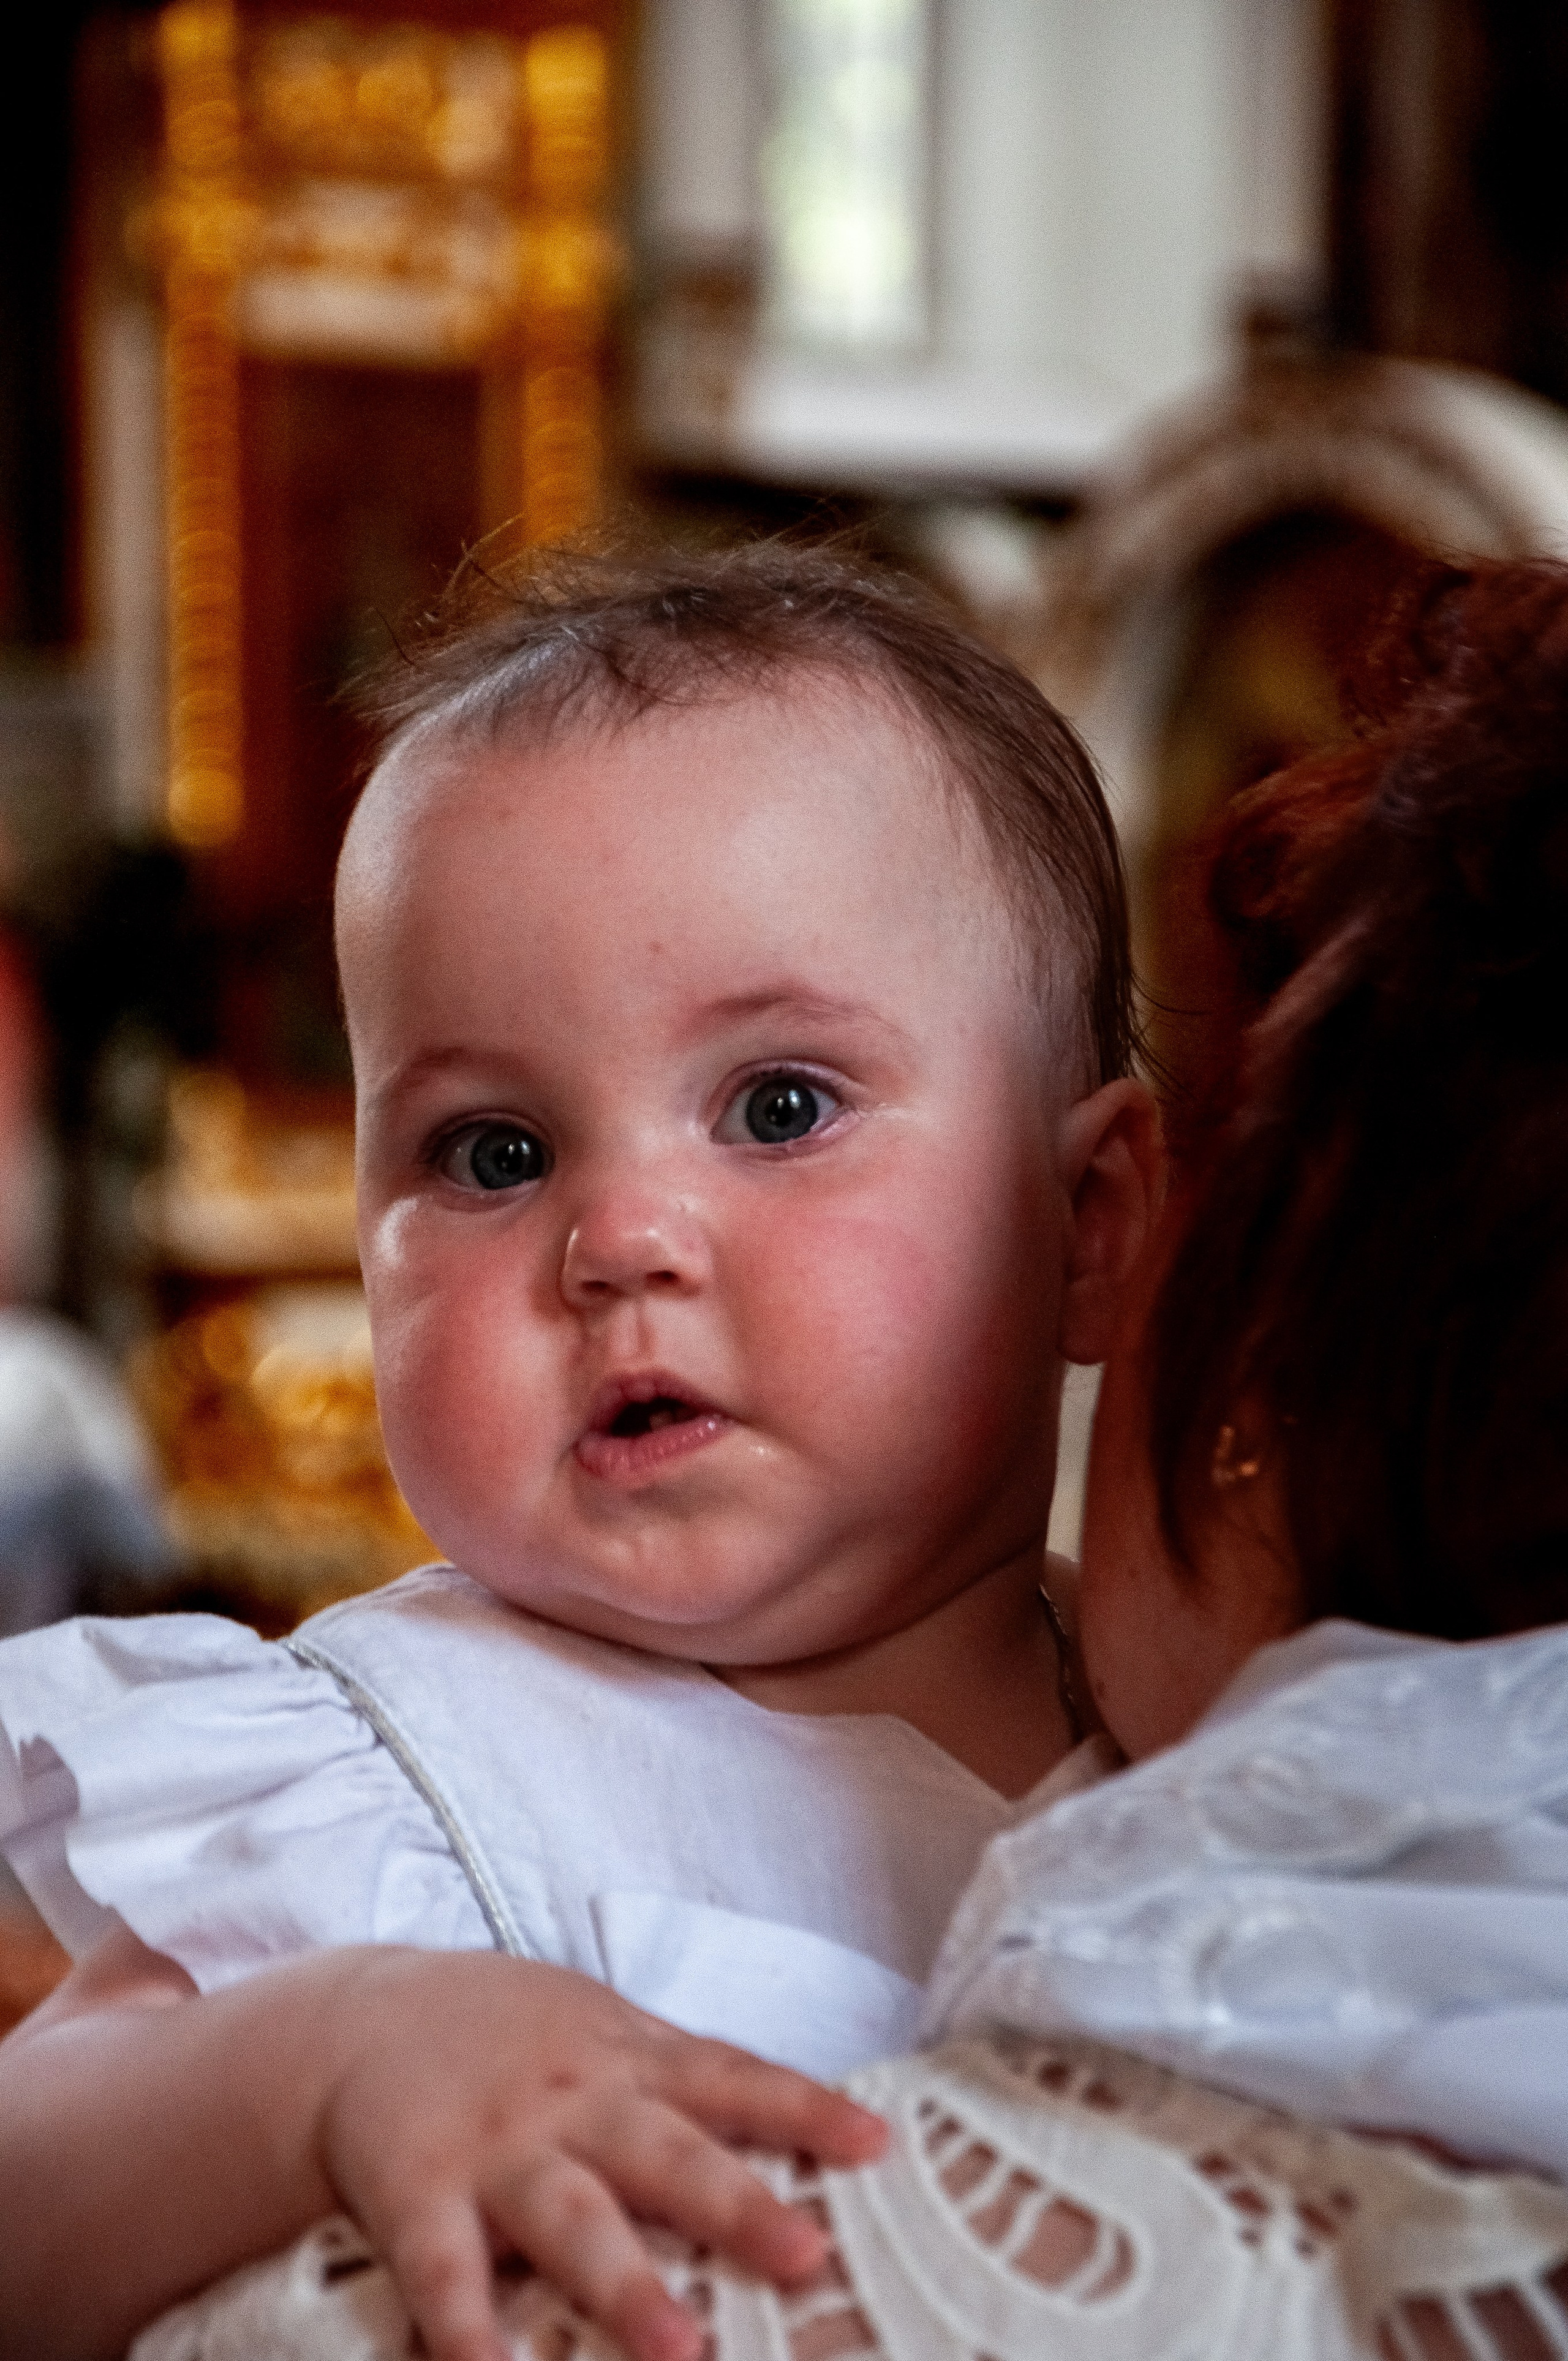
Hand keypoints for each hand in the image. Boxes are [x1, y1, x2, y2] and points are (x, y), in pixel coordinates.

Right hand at [317, 1950, 888, 2360]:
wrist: (359, 2016)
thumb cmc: (507, 2035)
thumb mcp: (599, 2028)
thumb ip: (682, 2075)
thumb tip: (802, 2118)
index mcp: (624, 2058)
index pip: (731, 2078)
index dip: (805, 2110)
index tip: (876, 2144)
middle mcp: (571, 2101)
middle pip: (665, 2154)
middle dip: (736, 2205)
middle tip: (808, 2256)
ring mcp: (496, 2149)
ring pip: (570, 2219)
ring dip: (625, 2286)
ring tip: (682, 2350)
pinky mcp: (416, 2191)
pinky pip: (444, 2271)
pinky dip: (465, 2330)